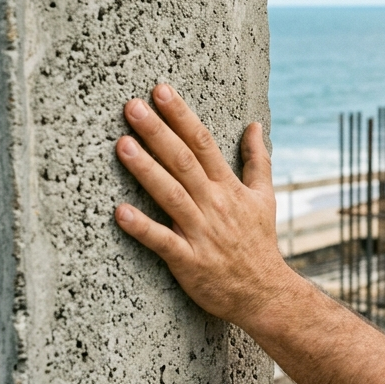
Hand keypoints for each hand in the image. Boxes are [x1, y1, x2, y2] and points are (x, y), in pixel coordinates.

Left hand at [114, 84, 291, 325]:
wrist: (265, 292)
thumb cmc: (259, 243)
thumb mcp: (265, 197)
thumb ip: (257, 160)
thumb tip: (255, 125)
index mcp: (229, 187)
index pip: (203, 143)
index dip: (181, 116)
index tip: (161, 91)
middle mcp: (214, 204)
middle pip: (184, 162)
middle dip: (158, 132)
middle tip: (133, 106)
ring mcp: (201, 232)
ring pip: (171, 195)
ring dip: (146, 170)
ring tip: (122, 145)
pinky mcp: (189, 260)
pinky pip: (163, 241)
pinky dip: (142, 227)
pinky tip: (119, 212)